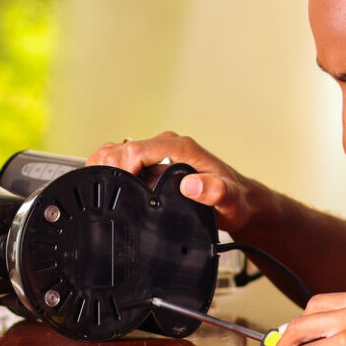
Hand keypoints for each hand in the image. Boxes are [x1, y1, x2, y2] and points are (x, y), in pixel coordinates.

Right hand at [86, 131, 252, 231]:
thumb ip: (215, 191)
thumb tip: (192, 186)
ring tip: (109, 194)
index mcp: (181, 148)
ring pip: (118, 153)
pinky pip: (123, 162)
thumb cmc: (233, 198)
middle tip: (111, 197)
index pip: (137, 149)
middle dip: (110, 171)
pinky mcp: (153, 164)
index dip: (121, 168)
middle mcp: (167, 146)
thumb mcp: (229, 200)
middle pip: (122, 149)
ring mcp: (159, 154)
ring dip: (108, 171)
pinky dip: (112, 173)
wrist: (237, 199)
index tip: (119, 191)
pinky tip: (115, 192)